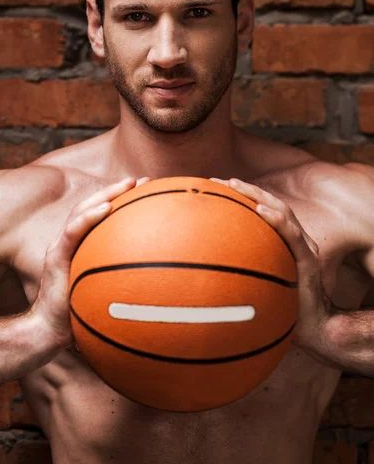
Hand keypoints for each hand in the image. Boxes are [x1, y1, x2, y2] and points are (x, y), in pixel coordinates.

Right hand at [30, 177, 150, 352]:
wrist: (50, 331)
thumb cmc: (80, 315)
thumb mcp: (107, 293)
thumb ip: (125, 281)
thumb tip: (164, 283)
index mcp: (81, 247)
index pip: (100, 216)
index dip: (121, 200)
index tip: (148, 191)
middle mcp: (70, 242)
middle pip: (92, 206)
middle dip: (117, 190)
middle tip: (143, 180)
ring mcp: (60, 247)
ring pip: (81, 211)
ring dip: (105, 194)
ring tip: (127, 184)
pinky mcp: (55, 257)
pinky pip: (72, 232)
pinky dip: (89, 217)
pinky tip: (106, 208)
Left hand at [210, 177, 340, 368]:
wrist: (312, 330)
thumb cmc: (280, 309)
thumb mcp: (253, 284)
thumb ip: (236, 271)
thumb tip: (198, 271)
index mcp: (282, 242)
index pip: (261, 211)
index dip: (241, 197)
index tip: (214, 188)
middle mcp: (294, 240)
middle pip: (270, 205)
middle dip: (245, 190)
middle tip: (219, 181)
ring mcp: (304, 248)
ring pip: (283, 212)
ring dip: (258, 196)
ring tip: (236, 185)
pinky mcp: (309, 261)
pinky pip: (293, 236)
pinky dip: (278, 220)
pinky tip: (261, 210)